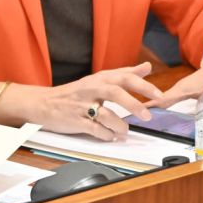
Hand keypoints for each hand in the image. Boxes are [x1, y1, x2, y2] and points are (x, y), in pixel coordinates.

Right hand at [1, 62, 161, 141]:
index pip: (125, 78)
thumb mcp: (98, 79)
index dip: (144, 86)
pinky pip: (95, 130)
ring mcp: (82, 106)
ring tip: (124, 131)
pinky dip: (106, 135)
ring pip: (106, 115)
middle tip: (147, 116)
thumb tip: (147, 67)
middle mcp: (91, 89)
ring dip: (120, 126)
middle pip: (115, 93)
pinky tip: (110, 136)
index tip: (160, 95)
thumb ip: (124, 74)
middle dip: (134, 105)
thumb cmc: (74, 93)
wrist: (43, 103)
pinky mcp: (75, 121)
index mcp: (99, 79)